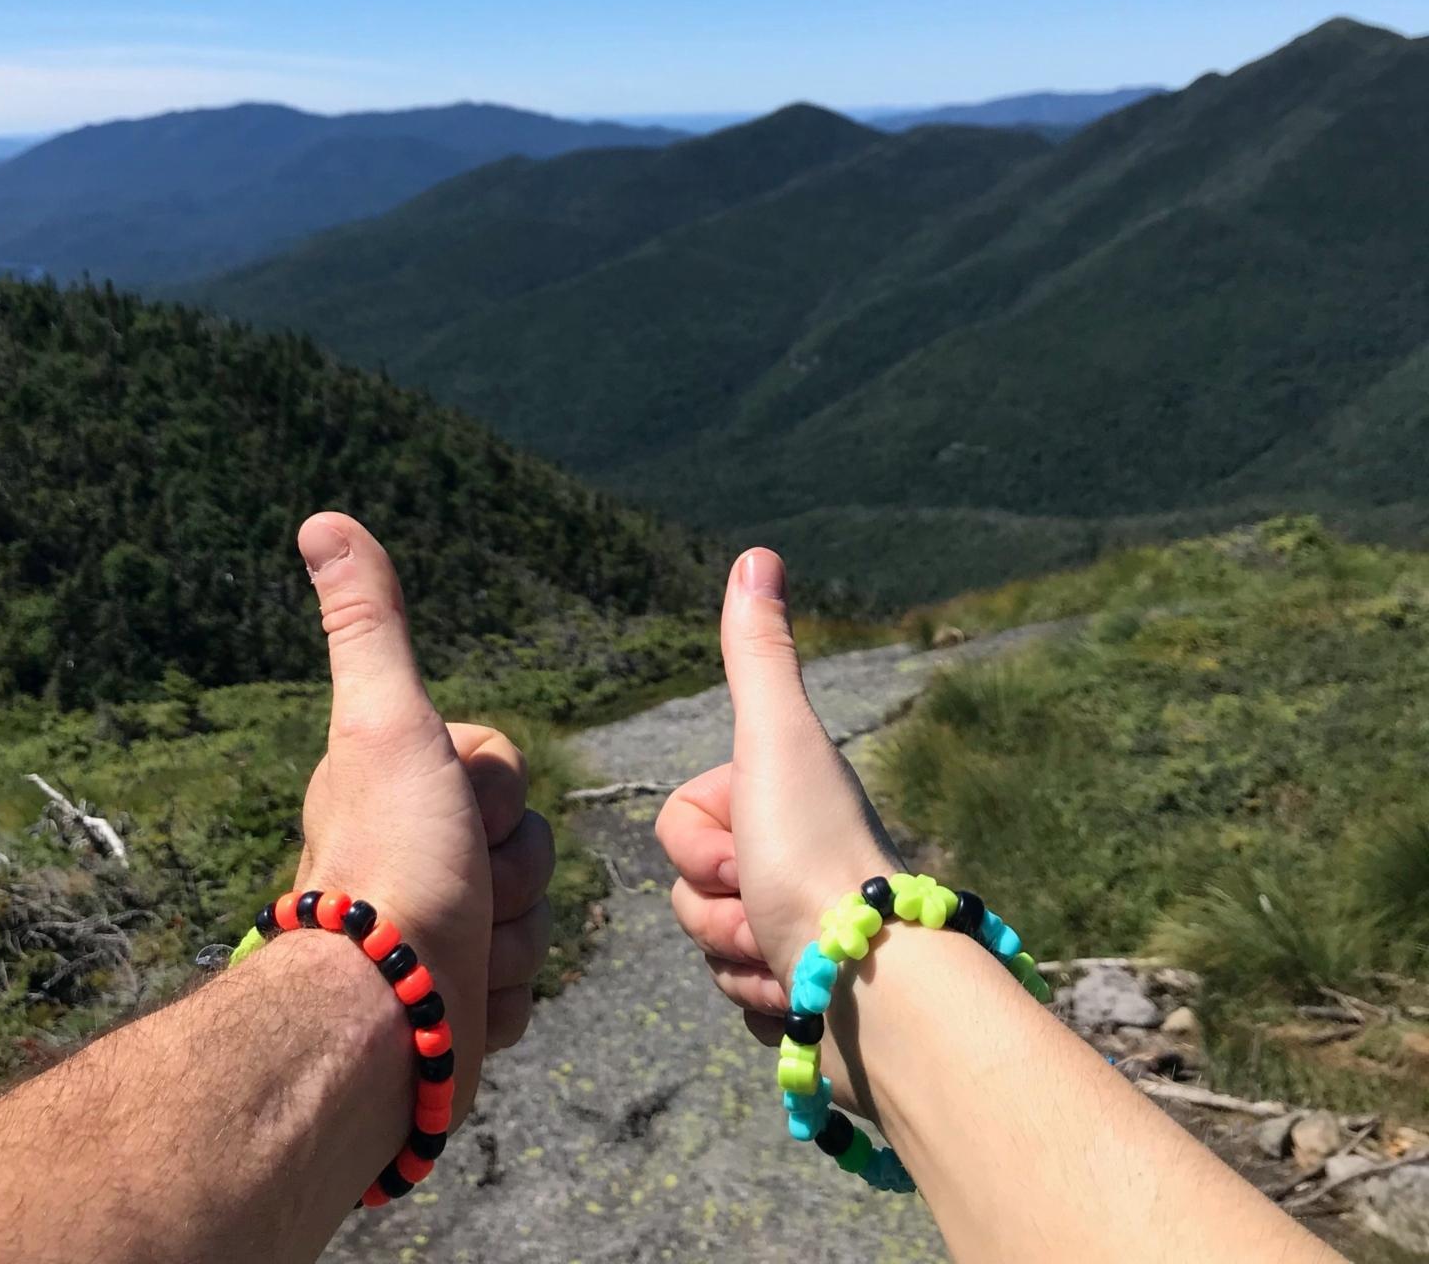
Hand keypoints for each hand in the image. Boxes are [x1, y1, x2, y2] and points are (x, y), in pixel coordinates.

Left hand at [289, 513, 550, 1087]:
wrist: (391, 1027)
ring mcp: (429, 933)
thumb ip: (369, 624)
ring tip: (455, 955)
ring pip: (532, 918)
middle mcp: (403, 854)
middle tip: (458, 892)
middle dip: (511, 877)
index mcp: (389, 785)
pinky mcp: (452, 1009)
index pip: (504, 768)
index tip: (450, 817)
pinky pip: (523, 991)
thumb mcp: (386, 722)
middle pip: (526, 843)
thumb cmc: (394, 868)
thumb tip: (321, 518)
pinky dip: (501, 1004)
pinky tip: (462, 1006)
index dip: (493, 793)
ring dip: (511, 943)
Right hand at [655, 548, 899, 1092]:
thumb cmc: (820, 859)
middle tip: (765, 908)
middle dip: (715, 909)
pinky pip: (742, 1000)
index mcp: (783, 801)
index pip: (680, 822)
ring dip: (737, 958)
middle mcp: (793, 861)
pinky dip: (766, 1003)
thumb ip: (758, 654)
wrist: (878, 995)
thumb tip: (758, 555)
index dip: (698, 845)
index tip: (748, 850)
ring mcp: (799, 934)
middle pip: (689, 886)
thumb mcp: (777, 742)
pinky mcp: (808, 1004)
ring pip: (709, 943)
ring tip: (791, 959)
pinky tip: (803, 999)